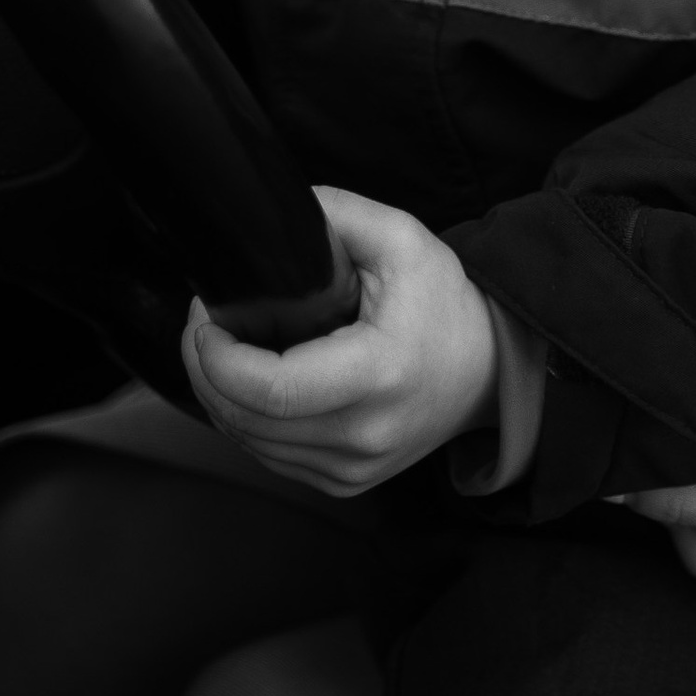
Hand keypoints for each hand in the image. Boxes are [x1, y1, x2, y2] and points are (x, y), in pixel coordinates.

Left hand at [182, 184, 495, 496]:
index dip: (216, 357)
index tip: (206, 316)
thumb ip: (336, 214)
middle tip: (206, 324)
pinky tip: (256, 384)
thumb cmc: (446, 304)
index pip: (268, 388)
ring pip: (249, 443)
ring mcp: (354, 467)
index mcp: (379, 374)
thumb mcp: (402, 238)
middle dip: (205, 369)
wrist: (490, 370)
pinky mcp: (345, 481)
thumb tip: (273, 214)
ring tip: (229, 349)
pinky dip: (248, 421)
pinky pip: (270, 457)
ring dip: (221, 397)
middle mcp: (365, 433)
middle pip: (246, 419)